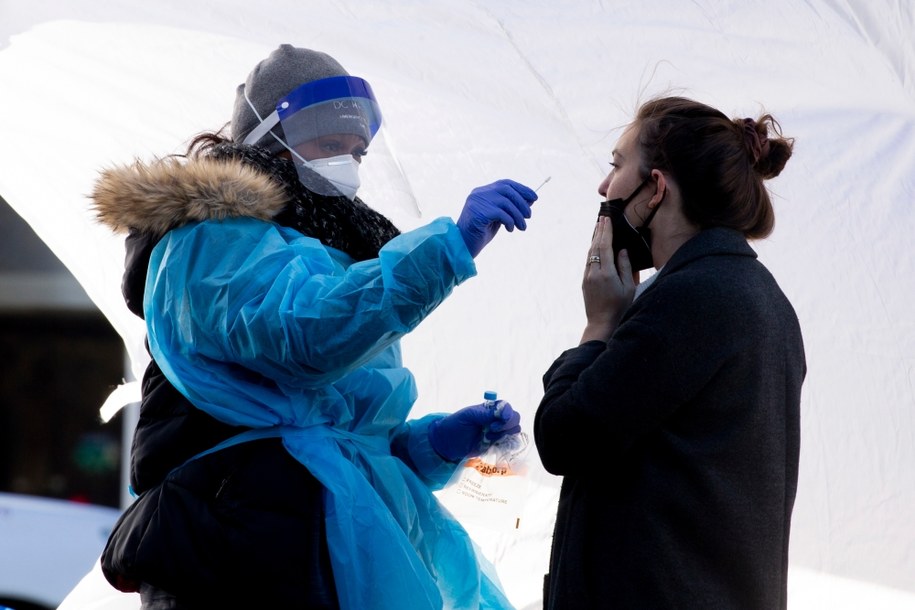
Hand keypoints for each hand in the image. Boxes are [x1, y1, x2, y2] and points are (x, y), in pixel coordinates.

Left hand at [429, 401, 521, 461]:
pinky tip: (494, 445)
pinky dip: (507, 445)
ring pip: (514, 431)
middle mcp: (497, 419)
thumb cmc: (456, 424)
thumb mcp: (468, 416)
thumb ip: (486, 414)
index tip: (500, 420)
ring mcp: (498, 432)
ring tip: (488, 438)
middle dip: (507, 425)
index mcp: (490, 409)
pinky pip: (510, 444)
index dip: (507, 414)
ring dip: (504, 435)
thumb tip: (503, 413)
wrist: (448, 442)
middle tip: (491, 430)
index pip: (506, 408)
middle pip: (515, 419)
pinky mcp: (496, 444)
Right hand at [456, 179, 536, 257]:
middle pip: (506, 190)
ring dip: (518, 216)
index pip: (505, 184)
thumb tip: (531, 199)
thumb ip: (510, 207)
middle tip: (529, 216)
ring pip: (505, 202)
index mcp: (482, 191)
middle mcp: (479, 193)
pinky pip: (501, 214)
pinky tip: (510, 229)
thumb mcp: (498, 217)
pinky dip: (510, 221)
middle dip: (522, 202)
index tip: (534, 198)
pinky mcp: (478, 213)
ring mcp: (477, 202)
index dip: (521, 189)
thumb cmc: (481, 232)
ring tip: (522, 227)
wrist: (463, 245)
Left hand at [581, 216, 636, 342]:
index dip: (606, 232)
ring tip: (598, 228)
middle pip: (595, 247)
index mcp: (606, 273)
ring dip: (594, 240)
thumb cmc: (620, 307)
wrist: (602, 323)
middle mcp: (593, 273)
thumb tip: (622, 250)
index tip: (606, 220)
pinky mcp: (584, 282)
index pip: (605, 246)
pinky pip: (588, 261)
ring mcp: (587, 277)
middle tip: (602, 218)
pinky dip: (592, 251)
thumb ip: (625, 267)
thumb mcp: (629, 287)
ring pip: (590, 254)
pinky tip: (596, 247)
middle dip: (599, 232)